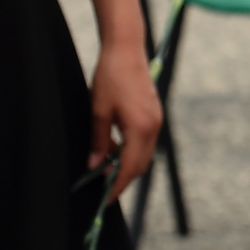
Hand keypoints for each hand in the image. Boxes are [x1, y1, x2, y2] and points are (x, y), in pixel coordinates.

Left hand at [89, 40, 162, 195]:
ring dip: (126, 163)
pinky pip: (144, 140)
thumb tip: (94, 165)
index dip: (117, 186)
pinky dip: (131, 149)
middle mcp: (153, 127)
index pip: (130, 168)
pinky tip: (114, 146)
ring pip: (143, 153)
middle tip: (101, 184)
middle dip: (122, 177)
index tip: (104, 199)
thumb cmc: (110, 77)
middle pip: (140, 165)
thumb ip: (99, 141)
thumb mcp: (98, 111)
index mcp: (140, 128)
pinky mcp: (154, 113)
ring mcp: (156, 120)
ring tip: (104, 164)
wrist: (126, 49)